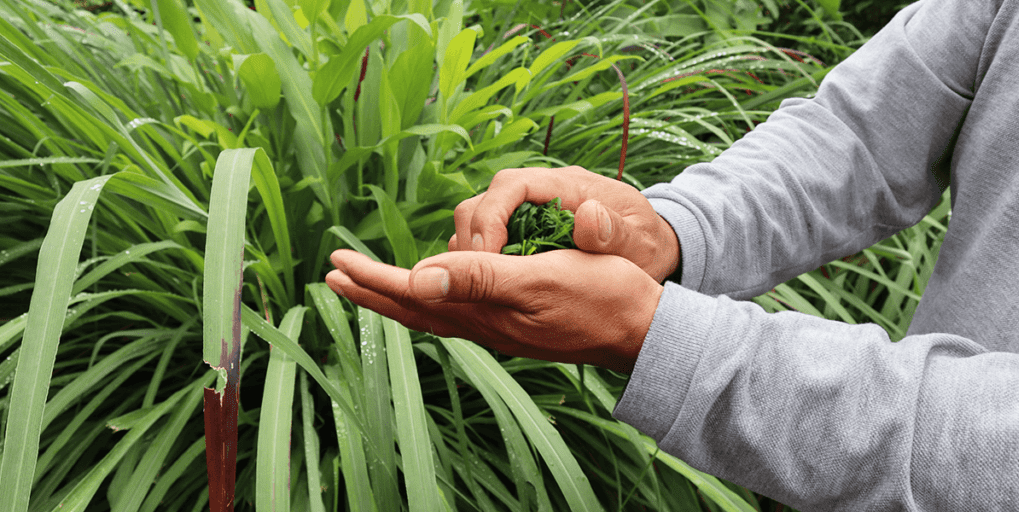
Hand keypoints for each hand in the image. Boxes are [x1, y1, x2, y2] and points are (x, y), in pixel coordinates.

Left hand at [325, 248, 662, 372]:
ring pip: (435, 311)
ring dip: (399, 296)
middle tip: (335, 277)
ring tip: (373, 283)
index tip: (337, 264)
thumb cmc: (600, 296)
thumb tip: (418, 277)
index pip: (415, 294)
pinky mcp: (518, 322)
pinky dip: (435, 299)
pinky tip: (437, 292)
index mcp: (485, 312)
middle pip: (415, 309)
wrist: (642, 328)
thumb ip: (479, 278)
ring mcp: (501, 327)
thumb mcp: (540, 279)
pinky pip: (460, 311)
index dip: (374, 280)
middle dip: (373, 292)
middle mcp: (485, 324)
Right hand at [449, 166, 680, 282]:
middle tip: (474, 278)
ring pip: (479, 218)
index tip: (487, 256)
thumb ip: (616, 233)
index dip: (491, 216)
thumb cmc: (646, 246)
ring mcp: (529, 210)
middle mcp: (541, 191)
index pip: (512, 185)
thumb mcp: (640, 244)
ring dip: (470, 250)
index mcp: (567, 185)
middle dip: (473, 236)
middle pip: (485, 199)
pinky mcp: (522, 229)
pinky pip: (487, 237)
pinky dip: (478, 259)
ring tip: (476, 287)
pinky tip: (486, 287)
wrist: (650, 250)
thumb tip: (587, 214)